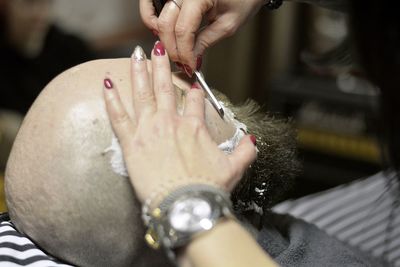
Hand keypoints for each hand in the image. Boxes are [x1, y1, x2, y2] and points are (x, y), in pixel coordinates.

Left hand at [103, 42, 255, 206]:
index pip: (194, 100)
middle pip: (165, 86)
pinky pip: (119, 115)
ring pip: (142, 93)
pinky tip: (106, 83)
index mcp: (194, 126)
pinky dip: (112, 99)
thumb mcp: (233, 168)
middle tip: (157, 48)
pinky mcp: (132, 142)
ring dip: (139, 71)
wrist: (186, 204)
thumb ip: (245, 152)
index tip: (191, 86)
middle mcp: (171, 122)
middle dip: (162, 65)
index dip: (194, 92)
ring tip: (135, 54)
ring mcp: (150, 129)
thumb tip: (251, 141)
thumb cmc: (207, 188)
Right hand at [140, 0, 264, 73]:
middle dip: (172, 48)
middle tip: (182, 63)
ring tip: (173, 48)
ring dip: (161, 35)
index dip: (184, 52)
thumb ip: (206, 41)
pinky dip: (154, 18)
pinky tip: (163, 31)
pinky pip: (154, 3)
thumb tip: (191, 58)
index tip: (189, 66)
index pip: (183, 30)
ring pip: (157, 14)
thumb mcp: (229, 24)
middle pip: (165, 23)